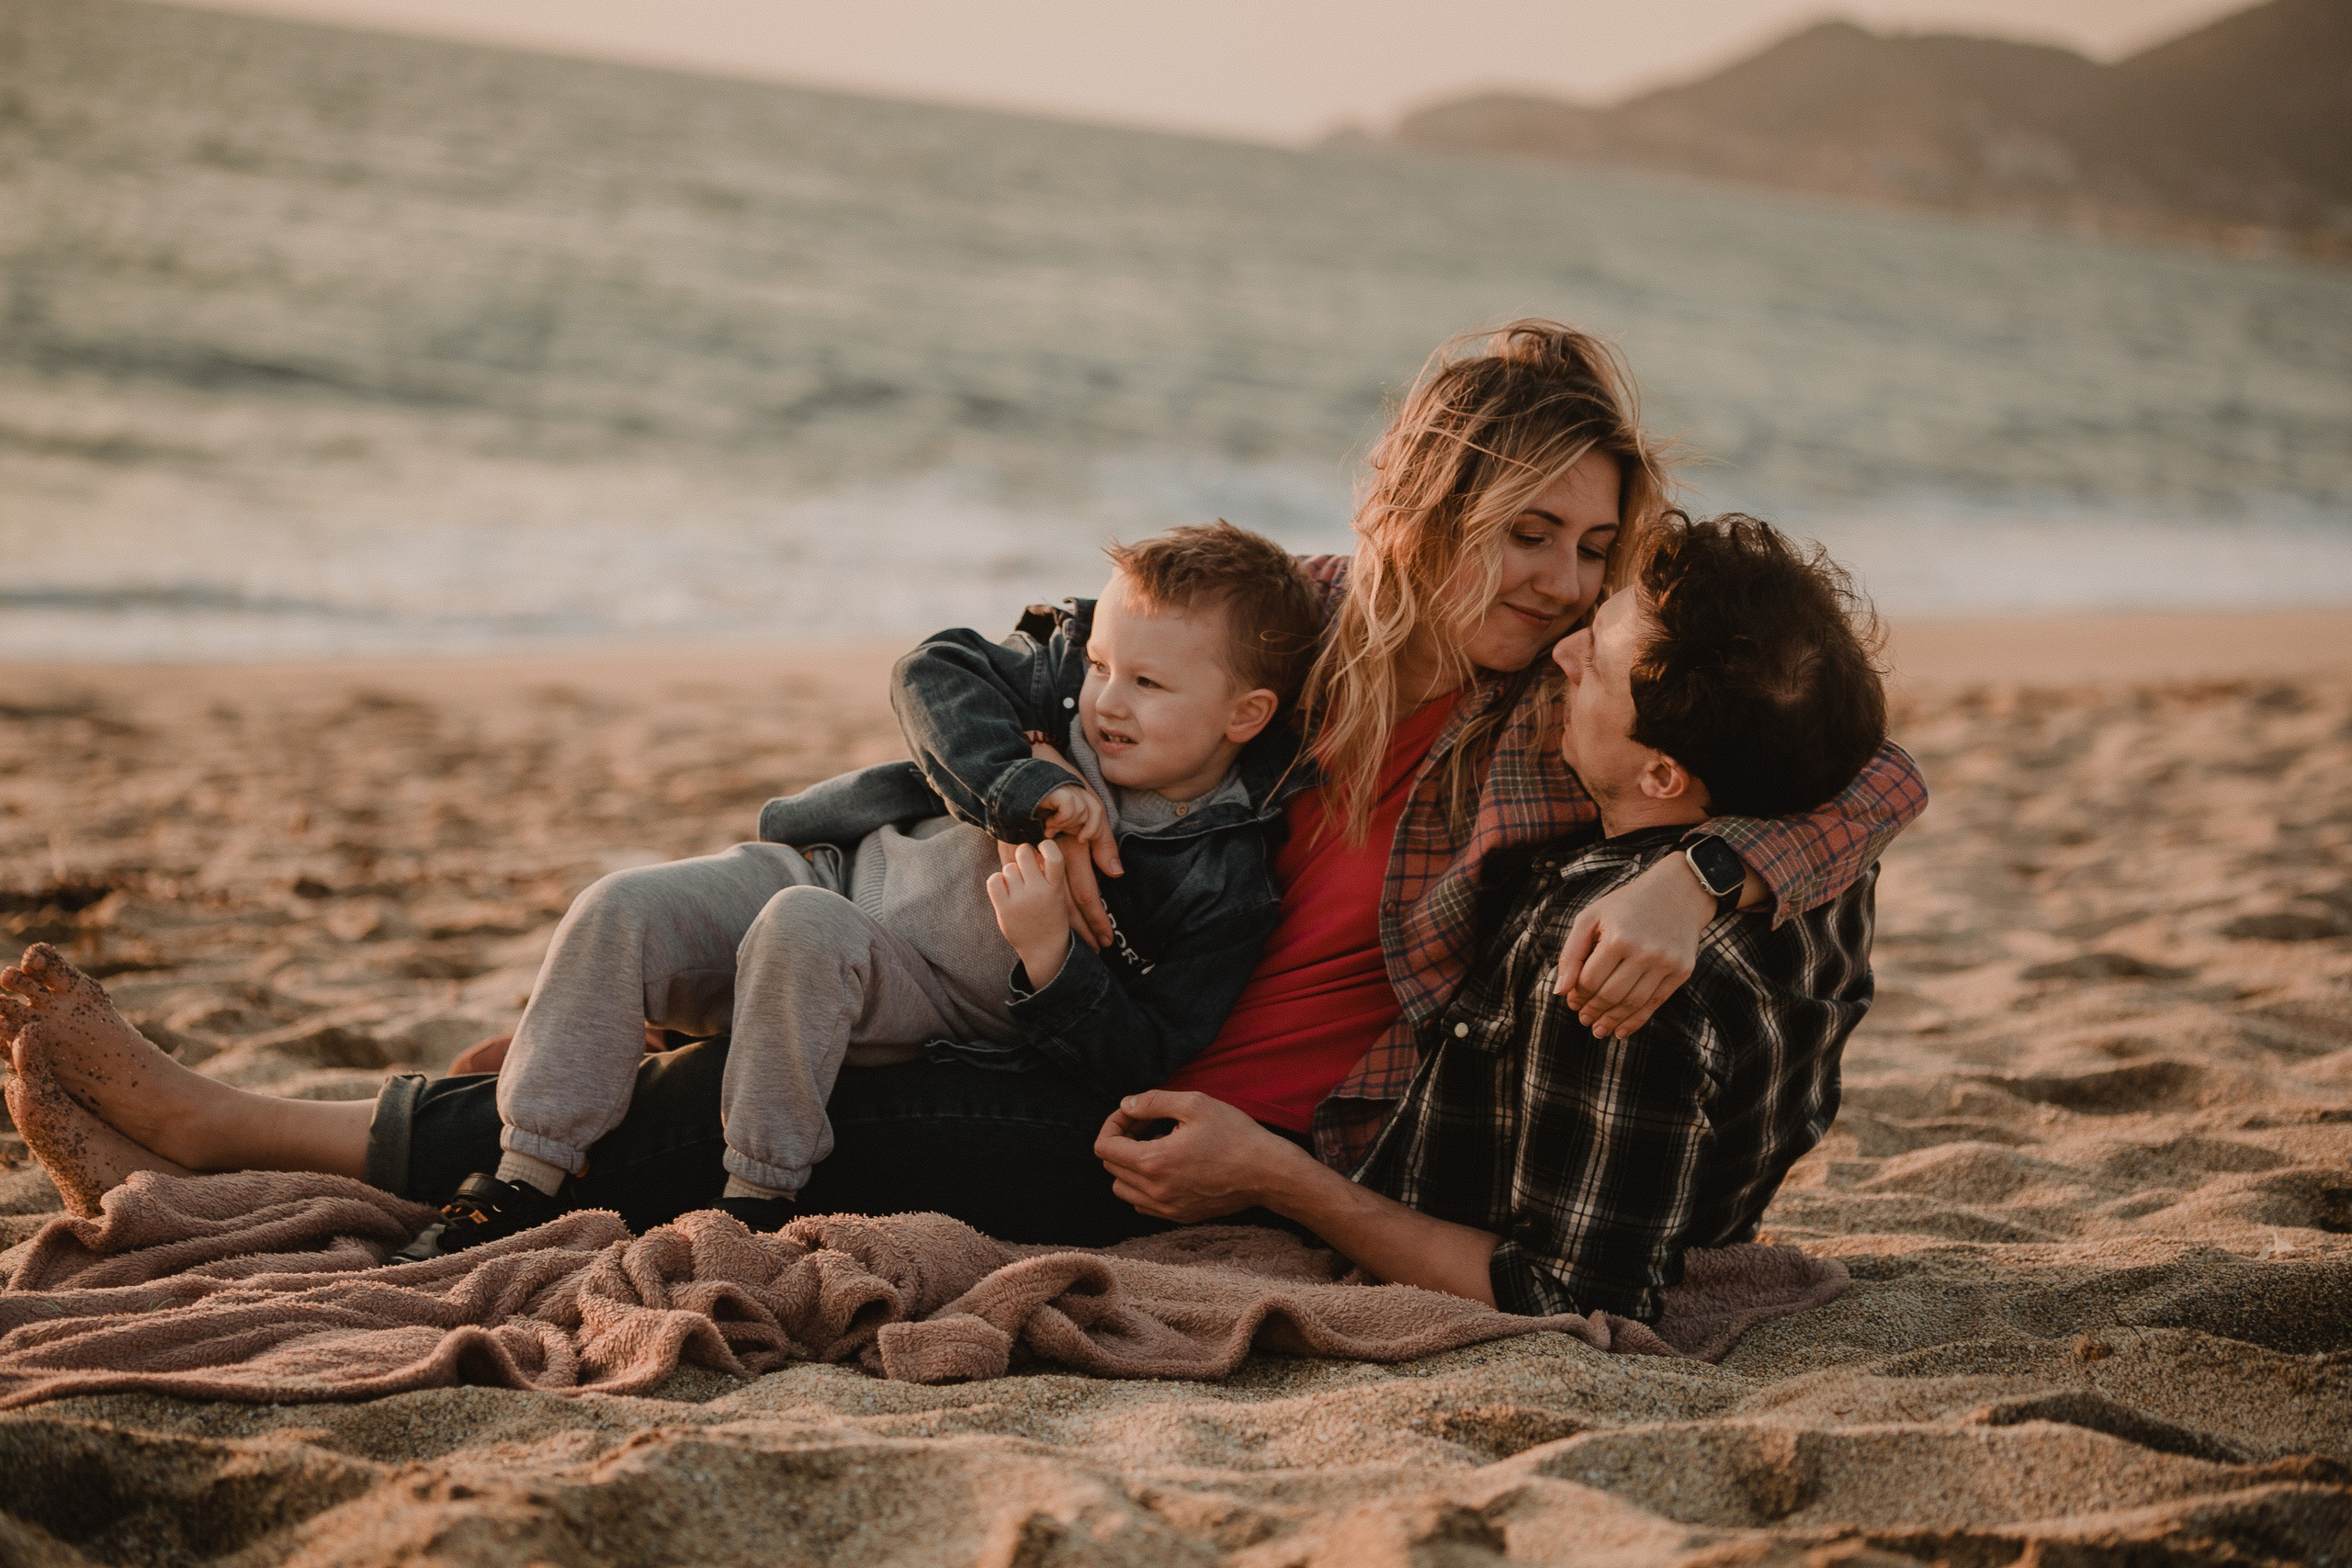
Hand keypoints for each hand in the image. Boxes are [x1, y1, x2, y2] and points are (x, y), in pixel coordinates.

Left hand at [987, 839, 1073, 986]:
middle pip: (1024, 853)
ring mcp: (1020, 900)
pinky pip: (994, 879)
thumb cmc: (1051, 917)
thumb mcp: (1058, 895)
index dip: (1046, 845)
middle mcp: (1039, 891)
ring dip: (1011, 873)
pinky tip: (1004, 889)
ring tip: (1018, 888)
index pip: (1054, 856)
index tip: (1043, 847)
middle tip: (1025, 866)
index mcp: (1056, 887)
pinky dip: (997, 881)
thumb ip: (1047, 874)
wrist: (1045, 950)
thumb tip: (1029, 849)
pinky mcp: (1004, 908)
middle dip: (1023, 856)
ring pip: (1009, 867)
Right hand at [1028, 740, 1120, 951]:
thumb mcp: (1091, 807)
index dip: (1096, 918)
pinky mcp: (1010, 854)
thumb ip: (1103, 842)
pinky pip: (1028, 884)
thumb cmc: (1062, 784)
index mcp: (1069, 848)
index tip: (1106, 939)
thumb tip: (1116, 875)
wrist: (1020, 769)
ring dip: (1061, 923)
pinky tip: (1045, 914)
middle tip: (1093, 951)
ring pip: (1046, 899)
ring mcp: (1027, 858)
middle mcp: (1048, 858)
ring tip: (1073, 942)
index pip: (1086, 893)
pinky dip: (1038, 902)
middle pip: (1065, 905)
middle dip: (1080, 930)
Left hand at [1093, 1090, 1309, 1222]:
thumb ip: (1152, 1102)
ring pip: (1123, 1190)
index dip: (1113, 1123)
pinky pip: (1142, 1205)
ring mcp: (1166, 1208)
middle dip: (1121, 1141)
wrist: (1268, 1173)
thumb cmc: (1235, 1134)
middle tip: (1147, 1124)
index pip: (1104, 1147)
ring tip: (1157, 1146)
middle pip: (1110, 1167)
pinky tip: (1168, 1167)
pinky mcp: (1179, 1216)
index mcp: (1153, 1162)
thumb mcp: (1195, 1104)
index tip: (1134, 1114)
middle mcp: (1154, 1191)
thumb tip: (1126, 1105)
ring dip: (1129, 1166)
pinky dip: (1143, 1186)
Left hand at [1553, 854, 1712, 1038]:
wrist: (1678, 892)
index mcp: (1618, 937)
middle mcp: (1645, 952)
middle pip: (1611, 995)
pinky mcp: (1683, 971)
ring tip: (1598, 1029)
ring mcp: (1667, 963)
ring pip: (1633, 1003)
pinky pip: (1656, 1003)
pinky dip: (1637, 1020)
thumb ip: (1571, 953)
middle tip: (1583, 1019)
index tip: (1571, 1001)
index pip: (1590, 979)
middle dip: (1592, 1011)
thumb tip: (1560, 991)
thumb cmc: (1626, 905)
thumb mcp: (1591, 917)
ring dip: (1612, 1021)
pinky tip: (1621, 1031)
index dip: (1577, 995)